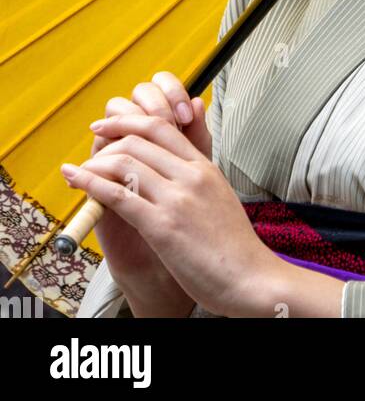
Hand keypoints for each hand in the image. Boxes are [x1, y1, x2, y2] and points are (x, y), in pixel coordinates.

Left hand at [61, 112, 275, 317]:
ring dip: (95, 163)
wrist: (250, 279)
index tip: (109, 126)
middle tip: (91, 144)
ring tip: (79, 170)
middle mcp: (191, 176)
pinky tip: (78, 181)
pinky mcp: (163, 227)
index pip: (161, 127)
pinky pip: (119, 196)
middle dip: (108, 138)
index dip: (129, 121)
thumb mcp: (220, 194)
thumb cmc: (235, 245)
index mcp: (205, 167)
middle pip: (139, 139)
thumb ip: (199, 172)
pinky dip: (92, 185)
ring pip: (125, 163)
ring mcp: (177, 200)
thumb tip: (186, 149)